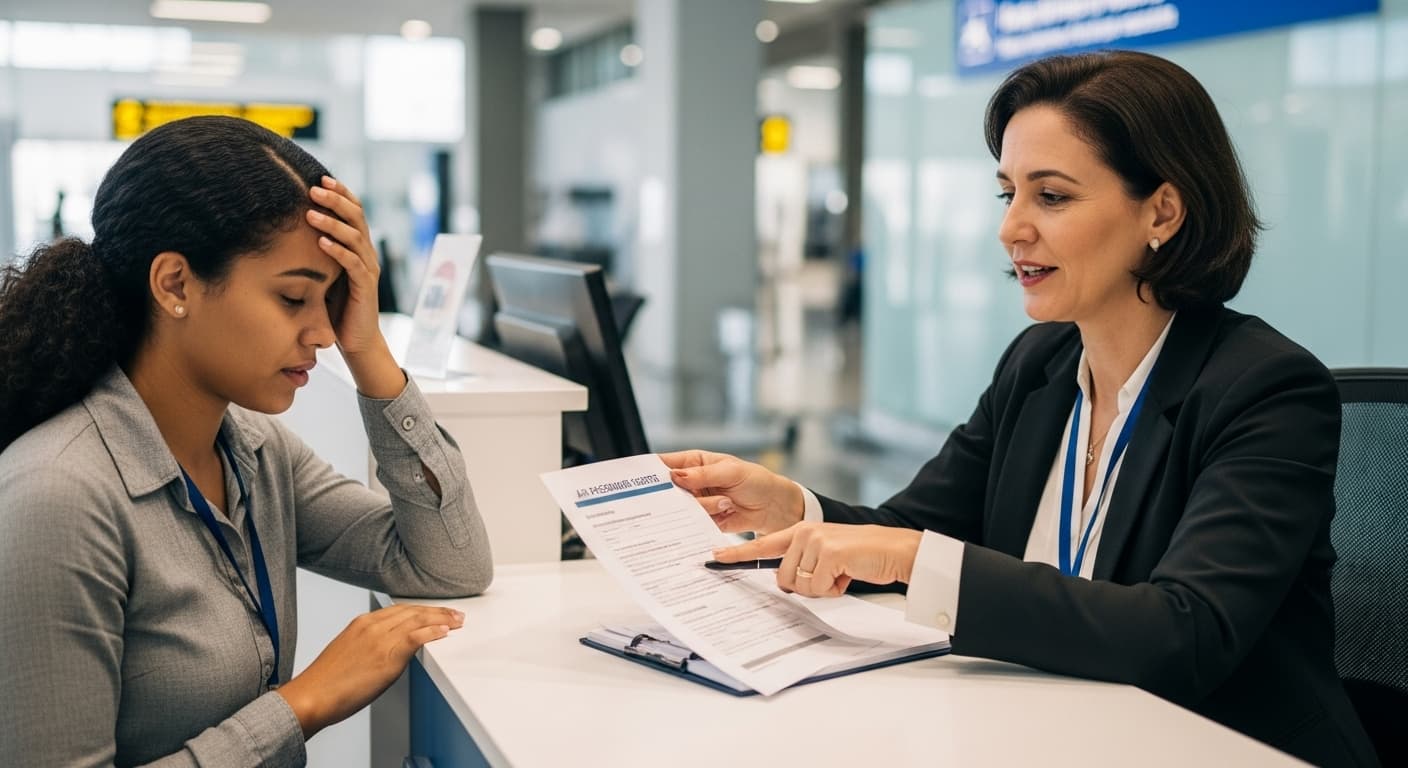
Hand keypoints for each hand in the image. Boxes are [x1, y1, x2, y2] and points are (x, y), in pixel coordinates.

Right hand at [276, 604, 462, 737]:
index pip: (399, 610)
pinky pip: (415, 637)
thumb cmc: (327, 683)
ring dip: (441, 619)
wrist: (312, 696)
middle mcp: (371, 626)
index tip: (435, 612)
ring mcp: (379, 638)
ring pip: (418, 620)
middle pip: (412, 611)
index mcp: (361, 623)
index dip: (421, 610)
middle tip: (454, 614)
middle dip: (436, 611)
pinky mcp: (385, 654)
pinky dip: (432, 631)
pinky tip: (445, 631)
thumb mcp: (349, 653)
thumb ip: (371, 646)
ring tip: (457, 621)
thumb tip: (391, 650)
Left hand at [306, 176, 403, 398]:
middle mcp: (367, 253)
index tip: (318, 178)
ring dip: (332, 223)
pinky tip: (321, 242)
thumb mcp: (324, 272)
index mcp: (358, 246)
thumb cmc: (335, 306)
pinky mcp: (365, 288)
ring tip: (311, 213)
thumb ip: (315, 252)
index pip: (354, 212)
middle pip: (357, 217)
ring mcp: (368, 270)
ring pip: (355, 237)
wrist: (356, 340)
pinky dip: (337, 251)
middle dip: (335, 200)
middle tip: (314, 187)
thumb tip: (286, 229)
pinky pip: (353, 264)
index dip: (340, 193)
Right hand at [660, 450, 802, 534]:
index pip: (665, 464)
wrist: (773, 507)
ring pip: (681, 508)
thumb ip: (703, 475)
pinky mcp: (704, 519)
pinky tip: (719, 516)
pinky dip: (701, 522)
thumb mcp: (731, 472)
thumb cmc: (755, 481)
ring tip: (727, 503)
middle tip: (683, 498)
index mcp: (694, 463)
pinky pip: (692, 523)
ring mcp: (697, 502)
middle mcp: (691, 482)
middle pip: (667, 490)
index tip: (637, 481)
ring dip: (702, 507)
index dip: (649, 471)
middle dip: (671, 496)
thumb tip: (675, 476)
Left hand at [712, 522, 921, 596]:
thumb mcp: (826, 557)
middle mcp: (803, 532)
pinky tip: (847, 575)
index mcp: (800, 531)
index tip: (713, 558)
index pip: (762, 545)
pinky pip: (816, 588)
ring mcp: (814, 540)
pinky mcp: (828, 553)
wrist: (895, 550)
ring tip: (841, 573)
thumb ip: (803, 564)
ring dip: (822, 588)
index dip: (737, 554)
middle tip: (830, 576)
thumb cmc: (861, 557)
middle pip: (782, 579)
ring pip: (798, 586)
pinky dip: (833, 590)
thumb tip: (785, 584)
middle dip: (806, 587)